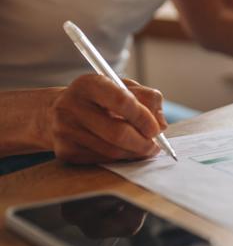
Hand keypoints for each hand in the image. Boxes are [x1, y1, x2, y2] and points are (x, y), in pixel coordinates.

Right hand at [46, 75, 167, 163]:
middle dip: (143, 143)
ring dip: (134, 153)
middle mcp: (71, 106)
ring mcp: (65, 131)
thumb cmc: (100, 98)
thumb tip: (162, 124)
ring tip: (143, 148)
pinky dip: (120, 159)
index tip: (157, 129)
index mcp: (89, 84)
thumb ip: (148, 98)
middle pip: (118, 133)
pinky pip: (102, 161)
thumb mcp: (124, 87)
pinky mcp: (64, 151)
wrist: (58, 112)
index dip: (144, 118)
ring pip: (112, 151)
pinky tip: (124, 151)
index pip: (122, 101)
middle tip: (155, 146)